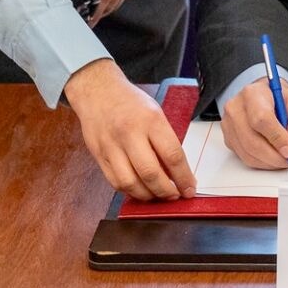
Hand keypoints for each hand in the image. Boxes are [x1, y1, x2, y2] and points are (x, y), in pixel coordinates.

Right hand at [65, 58, 194, 200]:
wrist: (97, 91)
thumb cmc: (131, 102)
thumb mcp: (156, 113)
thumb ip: (165, 140)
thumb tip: (177, 172)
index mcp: (151, 121)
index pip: (172, 155)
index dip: (183, 177)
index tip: (190, 188)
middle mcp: (130, 134)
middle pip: (151, 173)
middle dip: (166, 191)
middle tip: (175, 196)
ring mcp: (111, 146)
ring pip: (130, 183)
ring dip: (148, 196)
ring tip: (158, 196)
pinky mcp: (98, 155)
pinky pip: (115, 182)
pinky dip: (130, 191)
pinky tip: (140, 191)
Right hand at [221, 78, 287, 169]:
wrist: (264, 98)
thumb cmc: (279, 101)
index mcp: (254, 93)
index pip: (261, 118)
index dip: (277, 138)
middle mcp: (236, 107)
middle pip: (251, 139)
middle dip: (274, 156)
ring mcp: (229, 124)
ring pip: (247, 152)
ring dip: (269, 162)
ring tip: (284, 159)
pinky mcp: (228, 138)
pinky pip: (244, 157)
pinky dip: (262, 162)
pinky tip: (272, 157)